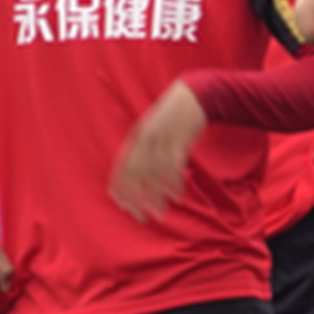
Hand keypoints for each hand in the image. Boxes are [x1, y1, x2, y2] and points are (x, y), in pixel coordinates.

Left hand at [110, 80, 207, 223]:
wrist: (194, 96)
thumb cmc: (173, 118)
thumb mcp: (151, 131)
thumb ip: (142, 151)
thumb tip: (135, 178)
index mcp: (135, 140)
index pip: (119, 171)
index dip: (120, 192)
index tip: (127, 209)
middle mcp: (144, 140)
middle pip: (133, 175)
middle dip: (137, 199)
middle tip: (143, 217)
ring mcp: (162, 139)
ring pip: (154, 174)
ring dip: (157, 196)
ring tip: (162, 212)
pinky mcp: (179, 139)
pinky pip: (173, 166)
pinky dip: (174, 183)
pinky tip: (177, 196)